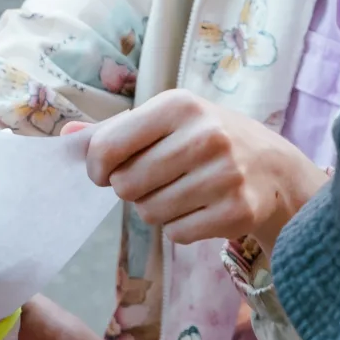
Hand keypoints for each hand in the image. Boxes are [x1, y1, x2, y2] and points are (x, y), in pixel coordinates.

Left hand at [81, 89, 325, 248]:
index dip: (97, 167)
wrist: (274, 169)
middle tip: (153, 181)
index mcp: (179, 105)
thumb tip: (64, 136)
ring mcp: (224, 174)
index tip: (104, 172)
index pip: (107, 146)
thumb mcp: (167, 121)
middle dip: (131, 190)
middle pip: (126, 185)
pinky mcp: (237, 210)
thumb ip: (115, 130)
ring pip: (149, 213)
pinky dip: (180, 228)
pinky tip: (200, 208)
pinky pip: (177, 233)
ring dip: (155, 210)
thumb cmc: (207, 140)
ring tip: (180, 192)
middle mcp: (205, 135)